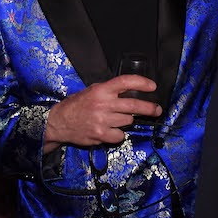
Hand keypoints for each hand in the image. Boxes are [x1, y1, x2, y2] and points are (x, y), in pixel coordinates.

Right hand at [43, 76, 161, 150]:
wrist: (59, 122)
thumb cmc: (77, 105)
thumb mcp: (91, 91)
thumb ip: (109, 91)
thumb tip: (130, 92)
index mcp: (101, 90)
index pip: (125, 82)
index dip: (141, 83)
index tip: (152, 87)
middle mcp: (103, 104)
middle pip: (134, 105)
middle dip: (149, 108)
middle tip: (157, 109)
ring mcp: (102, 120)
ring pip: (128, 121)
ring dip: (126, 121)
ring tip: (115, 119)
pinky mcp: (100, 134)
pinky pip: (120, 135)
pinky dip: (118, 133)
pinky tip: (109, 130)